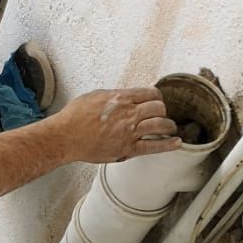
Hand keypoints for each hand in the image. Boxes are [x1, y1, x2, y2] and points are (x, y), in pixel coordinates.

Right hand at [56, 88, 180, 163]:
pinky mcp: (128, 149)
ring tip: (169, 128)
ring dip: (168, 126)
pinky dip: (169, 144)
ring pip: (162, 125)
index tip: (156, 101)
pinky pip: (154, 146)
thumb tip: (125, 96)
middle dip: (162, 111)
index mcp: (121, 98)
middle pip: (159, 108)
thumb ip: (114, 96)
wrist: (65, 136)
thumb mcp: (95, 96)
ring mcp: (130, 132)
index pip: (151, 93)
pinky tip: (176, 142)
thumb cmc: (75, 117)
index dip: (157, 97)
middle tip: (161, 115)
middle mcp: (128, 113)